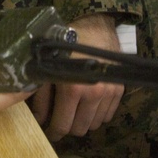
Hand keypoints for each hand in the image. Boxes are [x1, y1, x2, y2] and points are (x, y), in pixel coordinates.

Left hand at [29, 14, 124, 141]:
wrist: (94, 26)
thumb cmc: (66, 43)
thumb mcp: (48, 67)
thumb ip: (41, 95)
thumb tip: (38, 118)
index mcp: (73, 87)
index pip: (63, 124)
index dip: (54, 131)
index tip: (49, 131)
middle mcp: (94, 93)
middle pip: (80, 129)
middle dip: (68, 126)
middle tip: (60, 118)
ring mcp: (109, 92)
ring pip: (94, 124)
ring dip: (83, 121)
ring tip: (74, 110)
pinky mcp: (119, 90)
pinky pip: (107, 115)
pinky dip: (97, 114)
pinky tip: (88, 104)